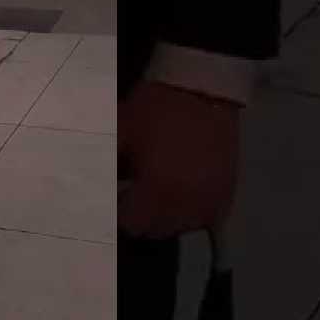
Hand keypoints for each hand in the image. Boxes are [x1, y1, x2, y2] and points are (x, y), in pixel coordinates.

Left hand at [121, 80, 241, 237]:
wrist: (205, 89)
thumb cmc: (157, 109)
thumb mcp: (121, 132)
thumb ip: (106, 164)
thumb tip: (93, 188)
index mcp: (158, 189)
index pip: (132, 224)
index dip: (119, 213)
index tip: (116, 197)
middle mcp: (186, 204)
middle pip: (155, 230)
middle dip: (141, 216)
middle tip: (134, 193)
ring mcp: (210, 202)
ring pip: (180, 227)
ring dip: (166, 217)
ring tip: (158, 192)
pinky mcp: (226, 194)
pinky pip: (204, 218)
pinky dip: (190, 212)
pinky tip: (181, 193)